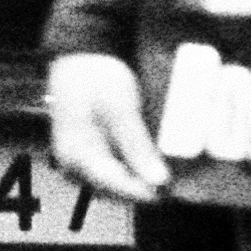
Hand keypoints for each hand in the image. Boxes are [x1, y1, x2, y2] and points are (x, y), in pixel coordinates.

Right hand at [47, 52, 168, 204]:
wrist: (81, 59)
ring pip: (114, 185)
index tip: (172, 190)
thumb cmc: (97, 79)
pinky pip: (112, 174)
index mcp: (77, 155)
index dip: (146, 191)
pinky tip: (149, 163)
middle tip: (176, 182)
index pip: (115, 185)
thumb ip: (137, 147)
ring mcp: (78, 164)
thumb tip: (159, 181)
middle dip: (144, 186)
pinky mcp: (87, 158)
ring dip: (140, 180)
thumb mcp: (121, 110)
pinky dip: (132, 171)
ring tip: (168, 174)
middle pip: (114, 190)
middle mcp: (73, 165)